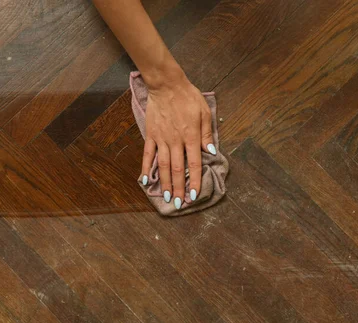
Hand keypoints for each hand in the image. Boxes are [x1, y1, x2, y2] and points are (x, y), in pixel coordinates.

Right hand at [141, 72, 215, 208]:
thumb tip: (211, 153)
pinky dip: (145, 168)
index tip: (194, 196)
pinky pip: (148, 154)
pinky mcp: (151, 135)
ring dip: (165, 183)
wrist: (166, 85)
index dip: (194, 181)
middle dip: (179, 188)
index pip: (193, 164)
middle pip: (177, 169)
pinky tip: (145, 181)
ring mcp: (162, 139)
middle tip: (179, 204)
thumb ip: (208, 134)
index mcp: (191, 136)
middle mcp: (176, 141)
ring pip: (162, 166)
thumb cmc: (188, 97)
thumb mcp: (204, 112)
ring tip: (167, 197)